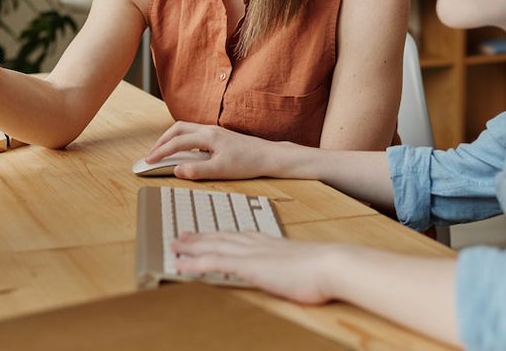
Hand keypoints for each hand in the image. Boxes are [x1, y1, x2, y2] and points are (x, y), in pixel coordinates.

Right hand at [144, 121, 277, 179]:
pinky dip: (183, 139)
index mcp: (208, 137)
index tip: (148, 161)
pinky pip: (194, 133)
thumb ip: (197, 170)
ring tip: (164, 151)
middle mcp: (209, 130)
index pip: (176, 142)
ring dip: (172, 138)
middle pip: (177, 129)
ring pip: (186, 129)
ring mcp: (215, 130)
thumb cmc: (248, 163)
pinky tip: (185, 151)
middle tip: (152, 154)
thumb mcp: (221, 171)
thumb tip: (176, 170)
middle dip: (162, 141)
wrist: (269, 156)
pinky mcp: (219, 135)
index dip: (160, 152)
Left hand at [173, 232, 342, 304]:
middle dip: (200, 237)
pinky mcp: (248, 266)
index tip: (209, 233)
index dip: (220, 234)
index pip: (238, 236)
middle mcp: (256, 244)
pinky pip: (213, 263)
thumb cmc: (324, 269)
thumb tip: (294, 271)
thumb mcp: (304, 264)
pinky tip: (180, 265)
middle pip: (221, 237)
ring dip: (191, 246)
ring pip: (212, 247)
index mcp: (270, 242)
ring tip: (174, 245)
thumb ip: (292, 265)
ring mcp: (251, 253)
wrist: (330, 264)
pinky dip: (194, 263)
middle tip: (182, 235)